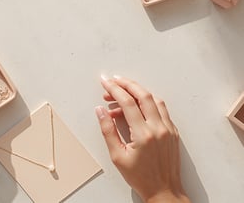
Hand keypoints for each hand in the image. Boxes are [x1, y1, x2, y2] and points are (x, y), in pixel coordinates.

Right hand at [95, 76, 189, 202]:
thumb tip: (100, 111)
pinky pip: (161, 108)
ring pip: (154, 99)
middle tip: (113, 80)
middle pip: (142, 95)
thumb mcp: (117, 156)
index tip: (105, 82)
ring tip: (122, 92)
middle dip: (126, 84)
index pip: (127, 102)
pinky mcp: (172, 130)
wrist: (164, 191)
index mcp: (144, 135)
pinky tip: (137, 103)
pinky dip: (148, 101)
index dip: (115, 89)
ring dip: (137, 91)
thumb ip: (108, 130)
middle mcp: (158, 128)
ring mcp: (168, 128)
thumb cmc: (141, 177)